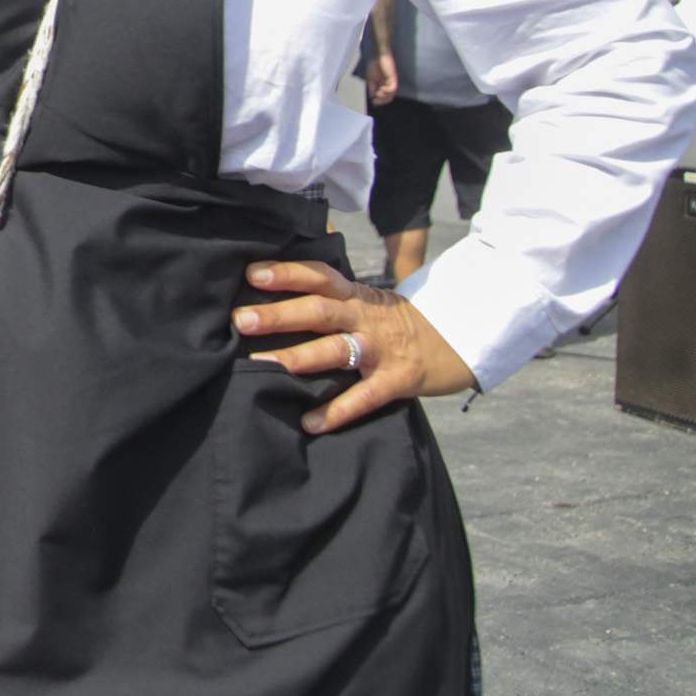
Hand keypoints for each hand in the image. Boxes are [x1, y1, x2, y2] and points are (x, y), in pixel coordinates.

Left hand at [234, 261, 475, 433]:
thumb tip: (279, 279)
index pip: (319, 276)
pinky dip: (337, 411)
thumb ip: (329, 290)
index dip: (288, 272)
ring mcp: (380, 349)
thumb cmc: (392, 321)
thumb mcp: (364, 297)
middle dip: (279, 314)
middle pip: (319, 310)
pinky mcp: (395, 381)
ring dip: (299, 356)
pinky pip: (364, 397)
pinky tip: (310, 423)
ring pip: (336, 350)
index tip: (252, 274)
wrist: (453, 342)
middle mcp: (364, 317)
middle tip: (241, 319)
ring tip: (263, 362)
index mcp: (354, 295)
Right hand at [367, 53, 398, 105]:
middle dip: (382, 101)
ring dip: (384, 96)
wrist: (379, 56)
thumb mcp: (370, 79)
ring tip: (378, 94)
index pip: (384, 97)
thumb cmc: (375, 65)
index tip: (373, 102)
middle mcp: (389, 85)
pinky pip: (393, 88)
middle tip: (376, 101)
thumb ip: (372, 88)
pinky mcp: (393, 78)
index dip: (380, 101)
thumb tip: (372, 96)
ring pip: (392, 94)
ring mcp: (392, 82)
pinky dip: (387, 91)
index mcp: (383, 85)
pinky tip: (382, 89)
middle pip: (389, 97)